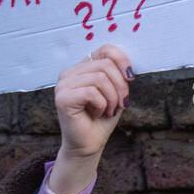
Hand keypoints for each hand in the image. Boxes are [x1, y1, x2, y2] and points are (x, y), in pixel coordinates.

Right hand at [54, 44, 133, 162]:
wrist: (89, 144)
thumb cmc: (102, 118)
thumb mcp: (116, 92)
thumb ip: (118, 75)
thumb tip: (128, 65)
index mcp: (82, 68)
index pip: (104, 50)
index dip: (122, 60)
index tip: (131, 77)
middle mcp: (69, 73)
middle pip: (105, 65)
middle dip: (120, 86)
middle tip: (120, 104)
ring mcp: (63, 85)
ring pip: (100, 78)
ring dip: (112, 98)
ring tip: (107, 110)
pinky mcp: (62, 98)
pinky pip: (92, 92)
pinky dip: (101, 105)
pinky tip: (97, 114)